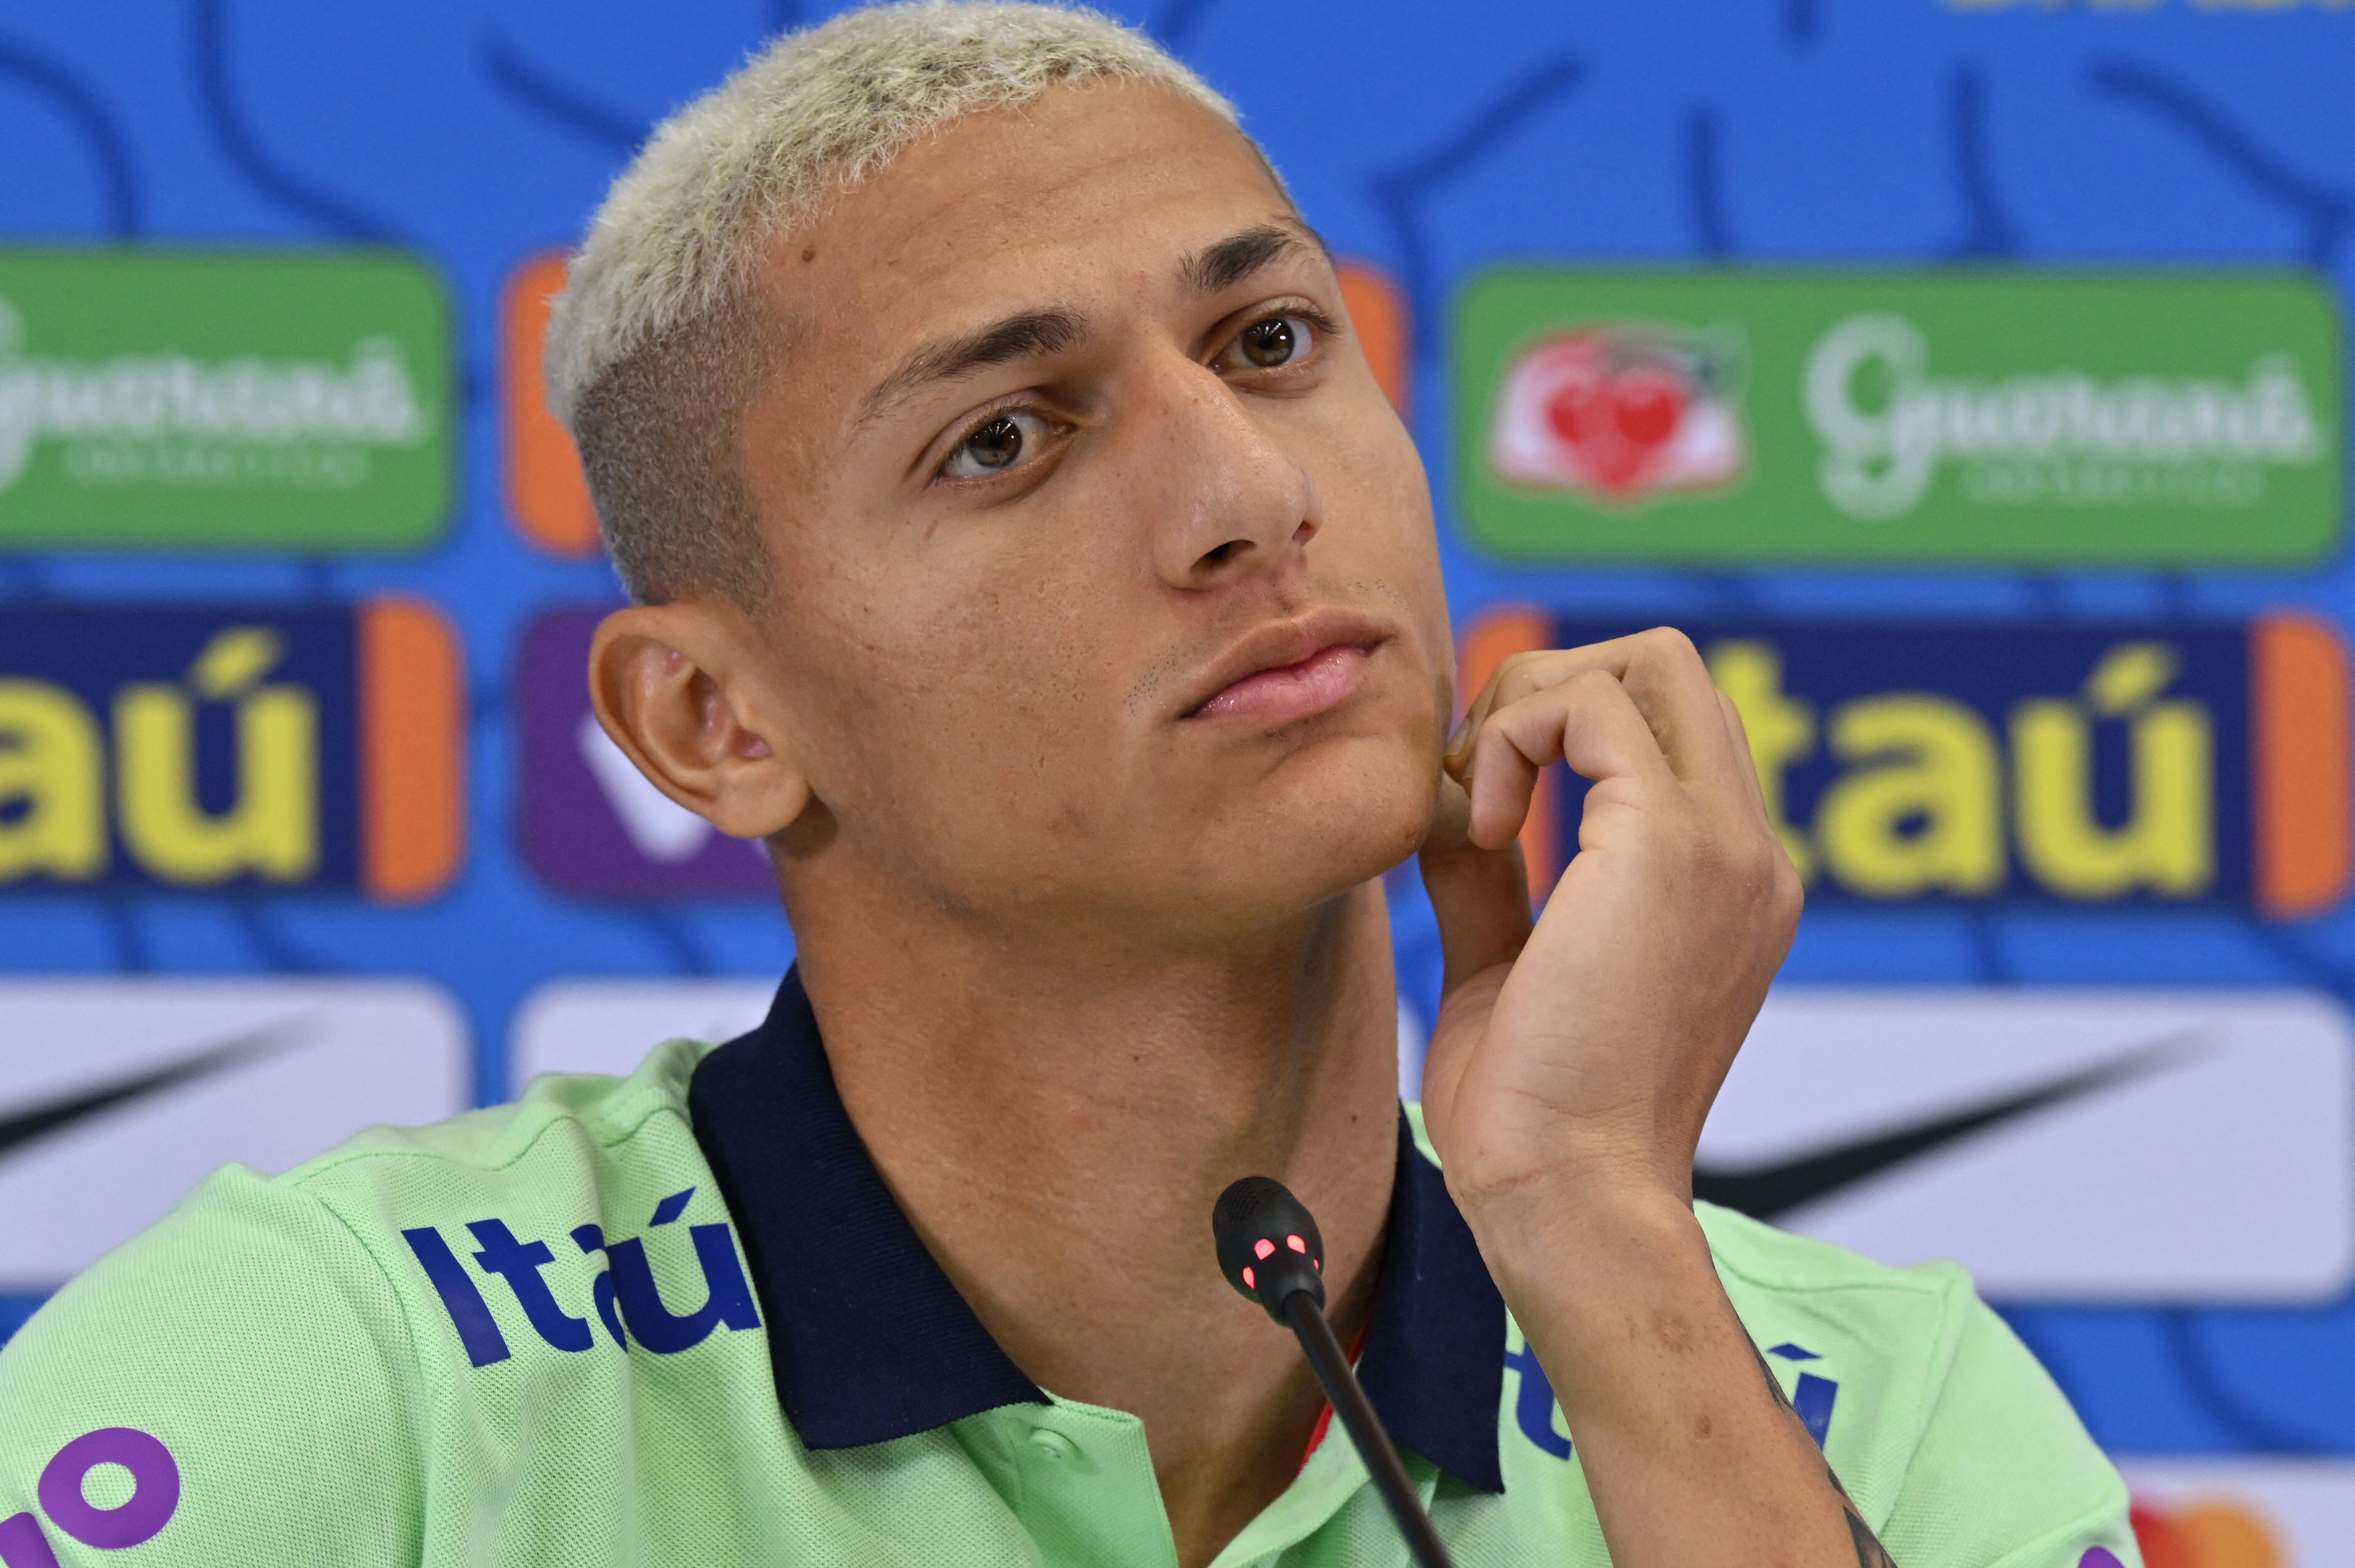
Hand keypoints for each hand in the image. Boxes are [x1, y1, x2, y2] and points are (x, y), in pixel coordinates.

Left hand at [1415, 627, 1801, 1218]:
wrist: (1565, 1194)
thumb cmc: (1533, 1114)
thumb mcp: (1509, 964)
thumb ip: (1495, 876)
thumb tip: (1455, 800)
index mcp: (1729, 886)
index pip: (1668, 727)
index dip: (1561, 726)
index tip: (1483, 807)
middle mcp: (1748, 854)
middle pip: (1669, 665)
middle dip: (1549, 687)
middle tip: (1480, 786)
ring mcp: (1725, 842)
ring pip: (1644, 658)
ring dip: (1528, 705)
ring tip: (1480, 813)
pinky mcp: (1671, 840)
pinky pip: (1586, 702)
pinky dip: (1511, 738)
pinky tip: (1482, 831)